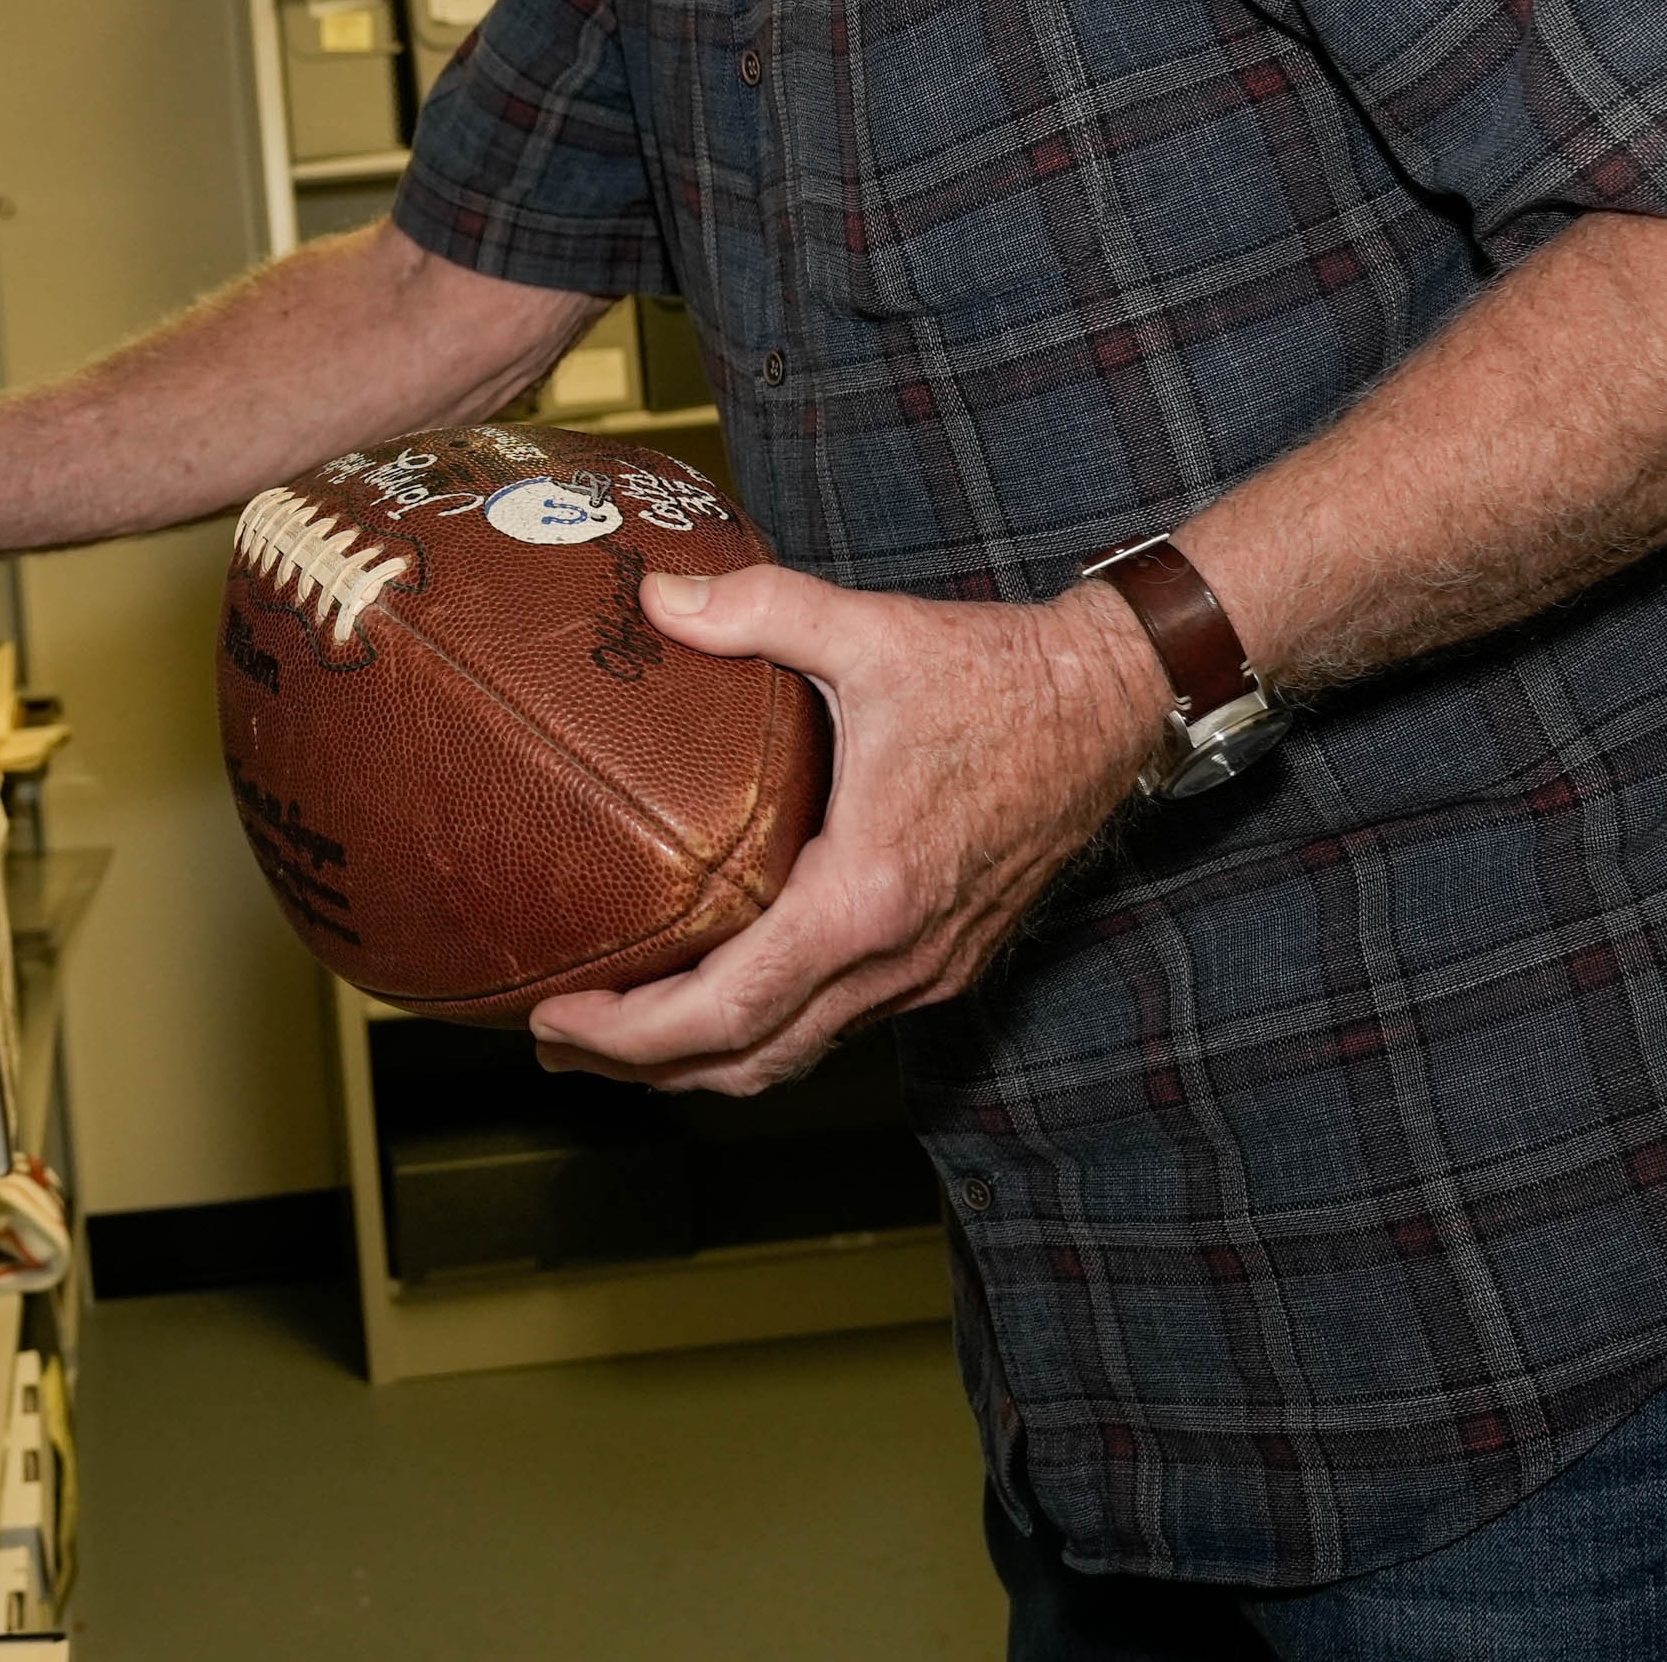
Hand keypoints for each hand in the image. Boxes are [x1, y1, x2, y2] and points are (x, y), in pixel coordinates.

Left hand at [526, 565, 1164, 1094]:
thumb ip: (760, 609)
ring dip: (697, 1062)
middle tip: (549, 1041)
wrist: (1117, 705)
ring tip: (612, 1040)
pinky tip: (714, 996)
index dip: (629, 1034)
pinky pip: (833, 1026)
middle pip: (746, 1060)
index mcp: (866, 894)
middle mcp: (896, 958)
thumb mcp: (871, 630)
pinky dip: (759, 1032)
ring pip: (792, 1055)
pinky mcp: (942, 962)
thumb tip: (656, 597)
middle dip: (638, 1068)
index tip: (553, 1020)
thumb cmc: (1000, 674)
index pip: (727, 1010)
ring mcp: (924, 971)